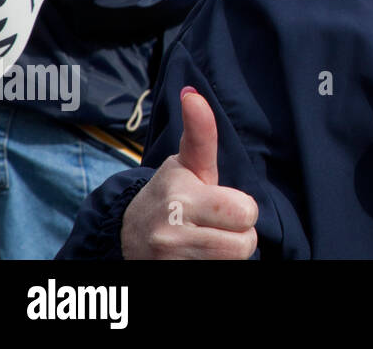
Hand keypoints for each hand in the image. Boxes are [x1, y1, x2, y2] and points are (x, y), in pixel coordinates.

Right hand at [120, 87, 257, 258]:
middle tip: (219, 223)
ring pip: (234, 260)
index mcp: (180, 197)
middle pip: (245, 243)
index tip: (224, 203)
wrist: (127, 236)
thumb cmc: (170, 193)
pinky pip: (219, 274)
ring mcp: (169, 261)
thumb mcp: (187, 164)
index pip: (246, 211)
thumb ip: (201, 133)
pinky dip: (215, 266)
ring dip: (228, 251)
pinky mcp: (171, 278)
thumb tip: (193, 93)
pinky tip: (198, 256)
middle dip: (240, 232)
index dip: (243, 209)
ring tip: (208, 239)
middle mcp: (171, 232)